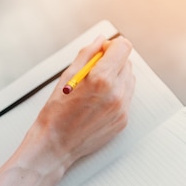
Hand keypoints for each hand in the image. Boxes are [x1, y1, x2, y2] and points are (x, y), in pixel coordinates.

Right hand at [31, 35, 135, 168]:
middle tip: (93, 71)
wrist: (56, 144)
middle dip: (113, 62)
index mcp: (102, 79)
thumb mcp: (67, 76)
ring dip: (116, 78)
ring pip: (129, 80)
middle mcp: (117, 93)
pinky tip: (97, 103)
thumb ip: (87, 54)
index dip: (111, 46)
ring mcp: (122, 108)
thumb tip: (100, 41)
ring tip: (95, 89)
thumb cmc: (56, 112)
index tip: (102, 51)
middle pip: (127, 63)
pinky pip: (126, 98)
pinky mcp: (123, 120)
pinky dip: (116, 95)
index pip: (123, 47)